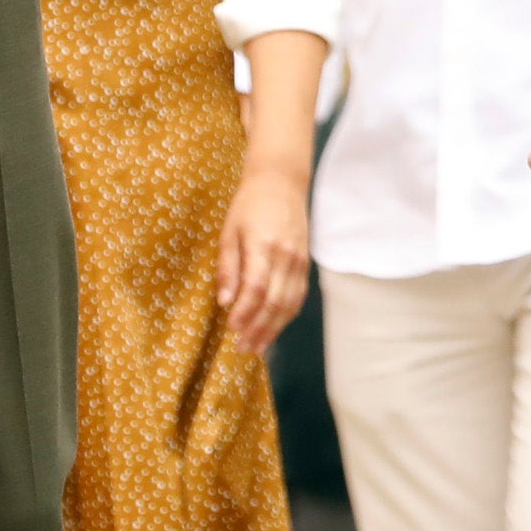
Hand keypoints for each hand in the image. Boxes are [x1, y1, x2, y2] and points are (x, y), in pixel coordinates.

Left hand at [220, 157, 311, 351]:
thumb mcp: (229, 232)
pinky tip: (275, 328)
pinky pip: (298, 296)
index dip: (244, 313)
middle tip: (243, 348)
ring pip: (289, 304)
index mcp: (263, 246)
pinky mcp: (306, 263)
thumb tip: (224, 302)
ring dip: (274, 329)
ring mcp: (299, 261)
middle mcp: (286, 256)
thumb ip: (228, 267)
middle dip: (258, 329)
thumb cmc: (249, 205)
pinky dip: (287, 316)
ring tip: (258, 347)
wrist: (282, 182)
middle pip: (275, 302)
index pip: (256, 288)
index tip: (231, 329)